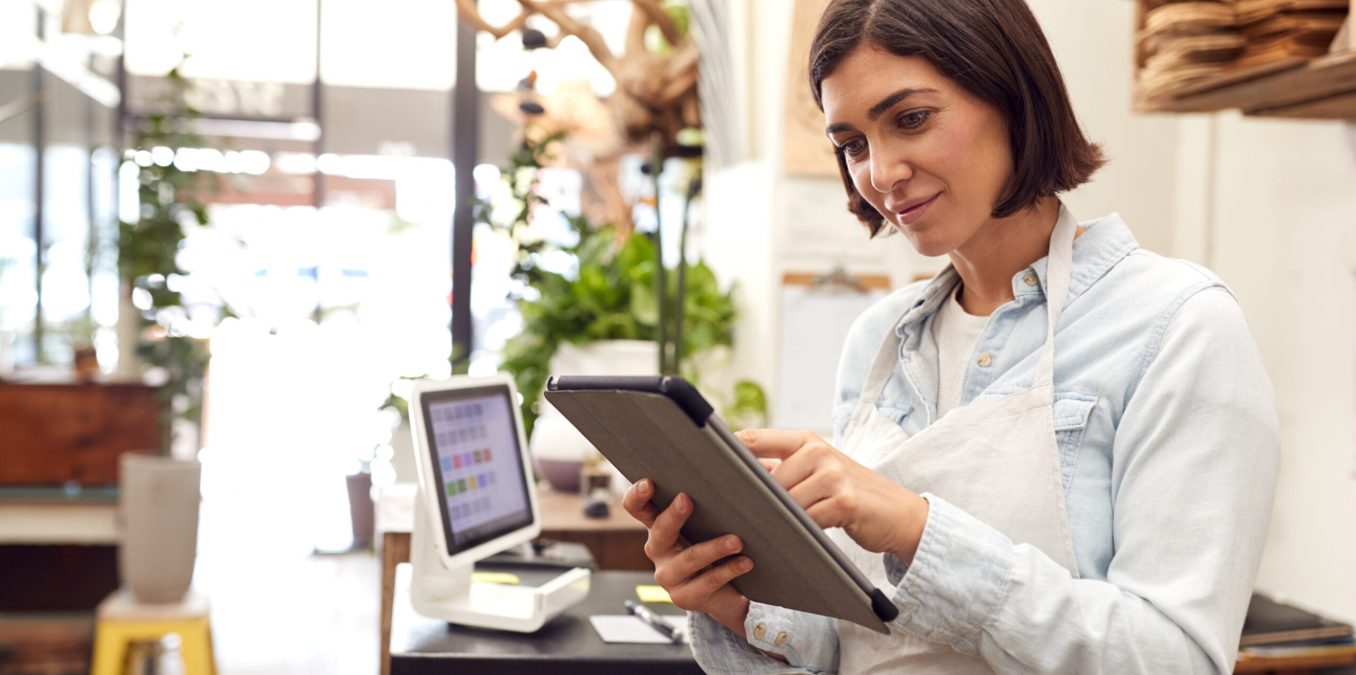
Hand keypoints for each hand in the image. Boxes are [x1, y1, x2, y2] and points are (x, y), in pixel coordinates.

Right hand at [621, 478, 754, 636]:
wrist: (732, 592)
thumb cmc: (722, 544)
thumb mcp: (718, 518)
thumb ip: (725, 492)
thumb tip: (755, 462)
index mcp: (660, 525)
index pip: (637, 507)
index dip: (637, 495)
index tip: (649, 482)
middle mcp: (659, 550)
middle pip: (658, 531)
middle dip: (673, 516)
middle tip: (687, 500)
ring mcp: (669, 576)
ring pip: (689, 559)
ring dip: (713, 548)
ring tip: (737, 541)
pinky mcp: (685, 597)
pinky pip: (707, 582)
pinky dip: (729, 570)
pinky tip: (746, 562)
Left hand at [738, 428, 928, 563]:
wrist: (899, 513)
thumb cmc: (851, 495)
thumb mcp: (819, 472)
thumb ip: (785, 469)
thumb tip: (737, 477)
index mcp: (807, 440)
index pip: (754, 439)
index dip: (726, 452)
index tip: (701, 466)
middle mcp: (818, 451)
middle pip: (765, 479)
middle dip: (751, 500)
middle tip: (731, 516)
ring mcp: (833, 475)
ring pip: (783, 502)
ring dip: (774, 520)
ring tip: (763, 531)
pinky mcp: (844, 501)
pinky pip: (806, 520)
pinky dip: (797, 532)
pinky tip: (793, 539)